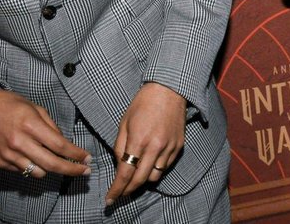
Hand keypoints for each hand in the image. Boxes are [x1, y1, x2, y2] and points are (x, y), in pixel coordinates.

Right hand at [0, 86, 90, 177]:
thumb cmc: (10, 105)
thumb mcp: (35, 108)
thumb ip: (51, 127)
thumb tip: (64, 144)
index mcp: (30, 125)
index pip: (59, 145)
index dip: (76, 154)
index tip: (87, 159)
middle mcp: (19, 142)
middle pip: (52, 164)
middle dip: (72, 170)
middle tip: (85, 171)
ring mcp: (9, 155)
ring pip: (38, 172)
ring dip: (51, 169)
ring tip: (55, 160)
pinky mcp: (0, 162)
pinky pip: (23, 170)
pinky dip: (33, 166)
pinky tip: (33, 156)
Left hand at [105, 83, 187, 205]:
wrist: (169, 90)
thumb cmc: (143, 103)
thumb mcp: (124, 122)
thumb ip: (120, 146)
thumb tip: (120, 164)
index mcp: (139, 140)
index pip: (125, 173)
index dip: (117, 188)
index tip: (110, 198)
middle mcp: (156, 147)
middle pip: (140, 180)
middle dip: (128, 190)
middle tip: (121, 194)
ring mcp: (169, 148)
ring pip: (155, 176)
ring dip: (143, 180)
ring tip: (136, 176)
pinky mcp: (179, 146)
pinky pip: (166, 166)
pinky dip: (156, 169)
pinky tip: (150, 163)